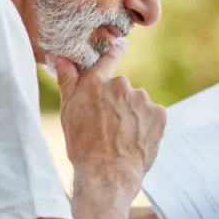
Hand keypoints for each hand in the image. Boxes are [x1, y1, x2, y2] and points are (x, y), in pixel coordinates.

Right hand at [51, 39, 166, 193]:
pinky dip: (147, 125)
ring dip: (133, 115)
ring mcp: (142, 99)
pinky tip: (136, 140)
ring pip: (138, 103)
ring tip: (122, 137)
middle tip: (109, 126)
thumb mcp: (68, 111)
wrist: (108, 175)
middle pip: (122, 89)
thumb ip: (67, 80)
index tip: (121, 43)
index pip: (109, 57)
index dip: (115, 50)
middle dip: (118, 102)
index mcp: (96, 82)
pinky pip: (153, 115)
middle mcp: (121, 85)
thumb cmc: (82, 145)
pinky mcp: (159, 114)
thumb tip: (59, 55)